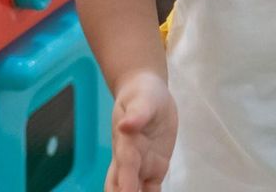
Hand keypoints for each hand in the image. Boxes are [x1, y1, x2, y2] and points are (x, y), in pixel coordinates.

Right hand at [105, 71, 178, 191]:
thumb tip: (126, 125)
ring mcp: (141, 167)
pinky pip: (152, 190)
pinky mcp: (155, 169)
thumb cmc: (141, 95)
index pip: (126, 166)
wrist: (146, 93)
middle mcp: (129, 161)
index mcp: (126, 143)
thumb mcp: (142, 99)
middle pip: (121, 187)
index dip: (126, 182)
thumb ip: (137, 113)